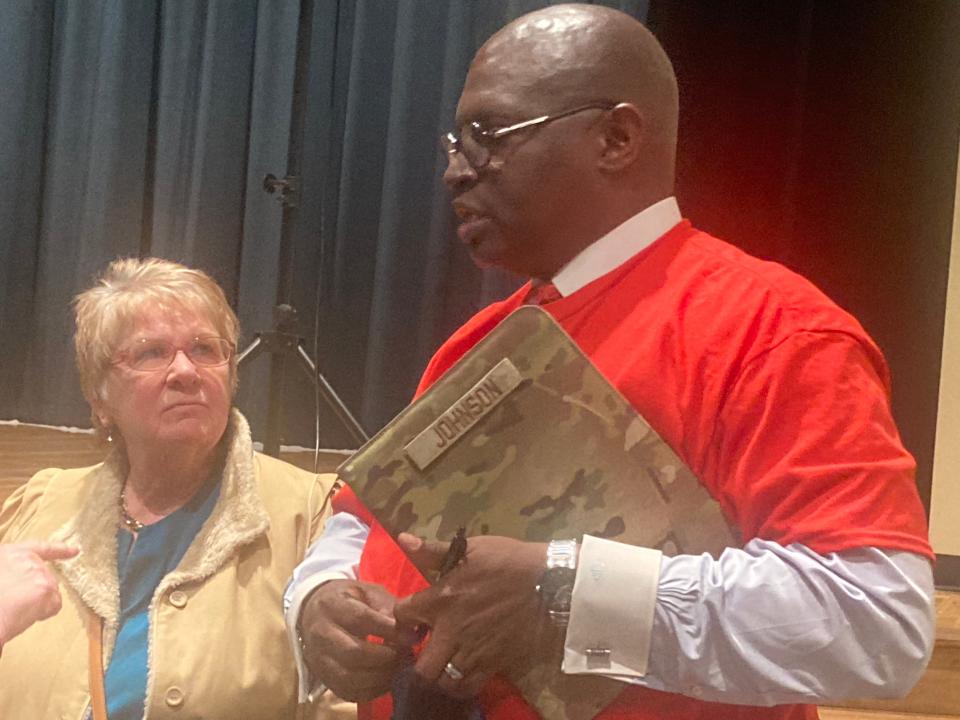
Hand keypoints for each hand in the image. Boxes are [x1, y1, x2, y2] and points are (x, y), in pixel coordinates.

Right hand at [0, 540, 78, 644]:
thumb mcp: (0, 570)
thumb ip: (11, 571)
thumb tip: (16, 580)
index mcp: (12, 554)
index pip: (40, 548)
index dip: (58, 550)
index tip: (75, 550)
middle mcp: (30, 560)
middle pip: (43, 577)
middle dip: (34, 591)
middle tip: (14, 601)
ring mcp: (41, 574)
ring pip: (48, 592)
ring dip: (36, 603)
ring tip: (15, 608)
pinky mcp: (48, 590)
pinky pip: (53, 606)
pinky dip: (42, 613)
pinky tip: (24, 614)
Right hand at [299, 579, 416, 701]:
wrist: (314, 612)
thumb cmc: (350, 600)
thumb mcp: (368, 593)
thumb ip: (388, 608)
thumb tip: (411, 630)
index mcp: (332, 605)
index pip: (361, 619)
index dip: (389, 630)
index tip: (412, 637)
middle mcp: (321, 634)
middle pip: (354, 652)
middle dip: (387, 656)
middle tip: (408, 654)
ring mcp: (319, 659)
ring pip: (350, 677)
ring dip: (381, 676)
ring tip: (401, 667)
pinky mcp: (324, 679)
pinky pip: (349, 692)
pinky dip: (373, 690)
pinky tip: (389, 678)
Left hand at [393, 534, 548, 698]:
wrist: (548, 583)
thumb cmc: (506, 560)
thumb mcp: (470, 548)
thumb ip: (433, 550)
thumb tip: (403, 540)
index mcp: (440, 599)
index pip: (401, 616)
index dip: (401, 619)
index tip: (410, 619)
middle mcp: (450, 630)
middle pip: (419, 665)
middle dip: (417, 660)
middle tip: (425, 650)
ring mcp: (471, 651)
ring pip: (441, 681)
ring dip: (438, 674)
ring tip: (442, 663)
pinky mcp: (492, 664)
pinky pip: (467, 687)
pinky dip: (460, 685)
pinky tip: (462, 673)